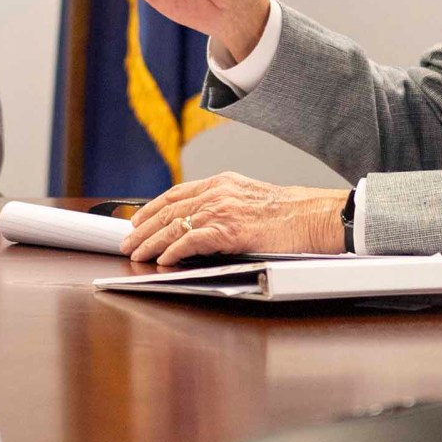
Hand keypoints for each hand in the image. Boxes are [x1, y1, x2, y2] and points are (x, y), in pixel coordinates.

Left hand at [121, 171, 348, 263]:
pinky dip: (173, 251)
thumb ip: (227, 204)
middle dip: (142, 227)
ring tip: (136, 253)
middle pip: (168, 209)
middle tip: (127, 241)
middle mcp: (218, 192)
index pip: (177, 193)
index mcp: (223, 182)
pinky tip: (163, 260)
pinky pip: (191, 241)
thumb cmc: (292, 212)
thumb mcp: (252, 198)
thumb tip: (207, 222)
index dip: (152, 206)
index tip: (137, 219)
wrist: (315, 215)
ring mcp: (222, 210)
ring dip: (151, 242)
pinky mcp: (229, 231)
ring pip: (174, 225)